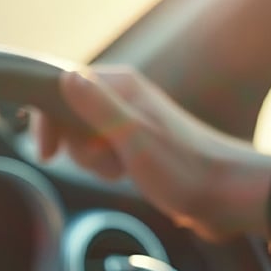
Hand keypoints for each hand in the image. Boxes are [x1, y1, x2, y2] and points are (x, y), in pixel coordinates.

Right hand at [33, 66, 270, 240]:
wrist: (221, 192)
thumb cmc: (181, 168)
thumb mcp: (132, 137)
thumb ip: (97, 106)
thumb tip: (65, 78)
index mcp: (121, 86)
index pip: (62, 87)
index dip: (49, 121)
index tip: (48, 152)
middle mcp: (122, 96)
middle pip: (68, 114)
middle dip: (75, 145)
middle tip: (103, 160)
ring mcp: (126, 119)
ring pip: (82, 136)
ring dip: (90, 160)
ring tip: (118, 169)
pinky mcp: (132, 141)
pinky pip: (98, 148)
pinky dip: (103, 165)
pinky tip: (123, 174)